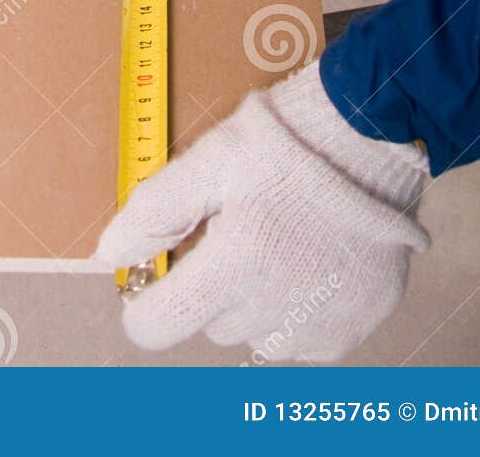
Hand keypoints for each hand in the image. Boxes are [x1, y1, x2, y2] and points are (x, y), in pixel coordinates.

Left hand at [96, 63, 428, 361]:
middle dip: (210, 286)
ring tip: (276, 243)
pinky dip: (295, 312)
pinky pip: (301, 342)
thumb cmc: (284, 142)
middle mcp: (272, 311)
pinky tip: (307, 263)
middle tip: (235, 231)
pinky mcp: (350, 328)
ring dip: (252, 303)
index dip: (149, 300)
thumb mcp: (210, 160)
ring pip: (254, 336)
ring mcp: (315, 326)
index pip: (156, 327)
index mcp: (231, 269)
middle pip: (208, 323)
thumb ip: (155, 210)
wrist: (370, 137)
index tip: (165, 271)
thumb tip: (109, 254)